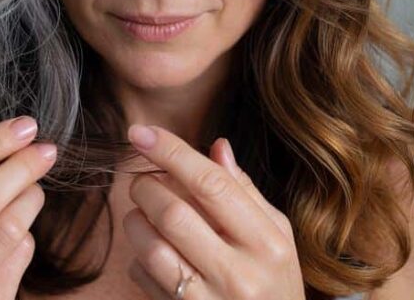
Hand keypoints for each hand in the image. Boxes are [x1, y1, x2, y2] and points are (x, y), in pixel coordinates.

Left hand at [123, 124, 305, 298]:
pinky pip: (143, 279)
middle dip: (146, 187)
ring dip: (136, 221)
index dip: (171, 152)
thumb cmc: (276, 281)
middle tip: (143, 180)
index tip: (141, 132)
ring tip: (143, 213)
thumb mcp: (277, 235)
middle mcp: (239, 274)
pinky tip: (154, 251)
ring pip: (150, 248)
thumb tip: (216, 146)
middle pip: (173, 214)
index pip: (211, 185)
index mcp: (266, 243)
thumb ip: (244, 191)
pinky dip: (138, 257)